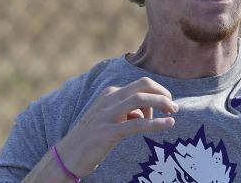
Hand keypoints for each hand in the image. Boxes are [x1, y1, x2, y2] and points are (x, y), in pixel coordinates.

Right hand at [55, 77, 178, 177]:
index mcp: (110, 94)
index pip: (141, 85)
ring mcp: (107, 115)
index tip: (165, 107)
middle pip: (143, 86)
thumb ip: (128, 111)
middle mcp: (108, 100)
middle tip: (174, 107)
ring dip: (162, 104)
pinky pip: (136, 124)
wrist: (66, 156)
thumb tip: (146, 112)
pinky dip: (156, 123)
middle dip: (163, 93)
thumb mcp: (110, 117)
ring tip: (173, 113)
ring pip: (140, 100)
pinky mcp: (107, 133)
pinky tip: (169, 124)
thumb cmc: (92, 137)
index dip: (157, 94)